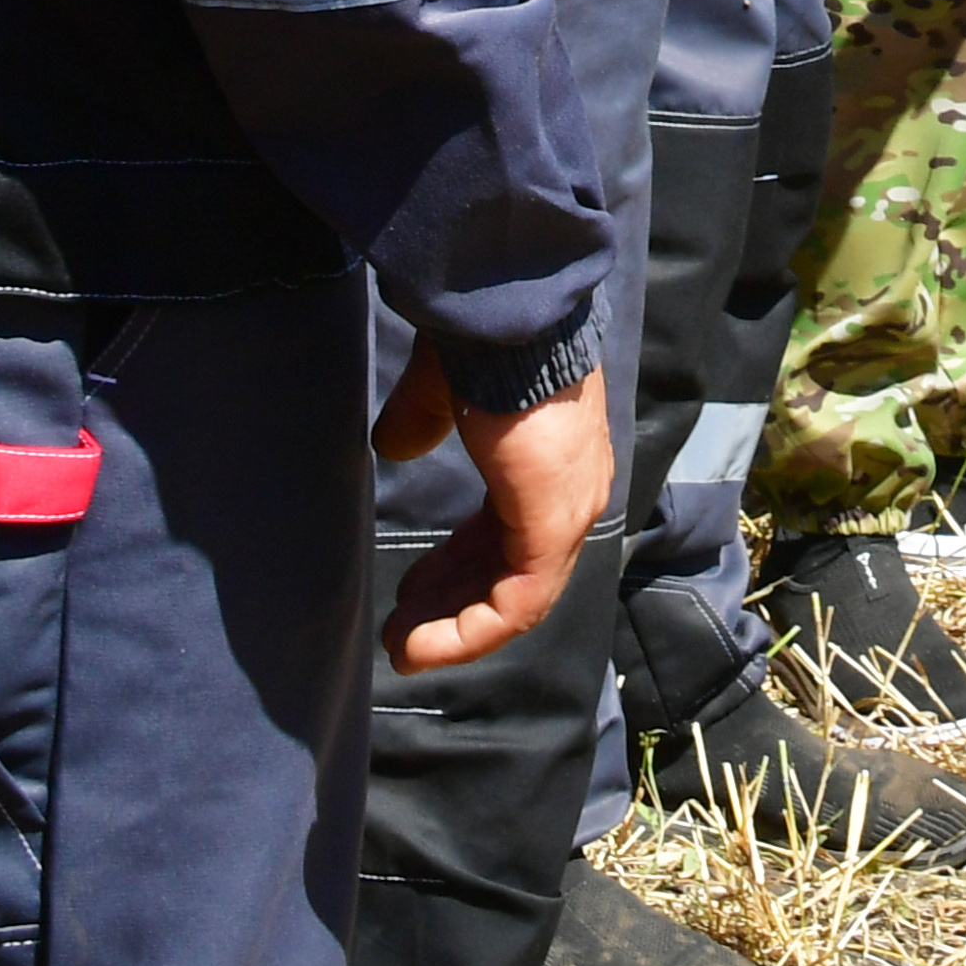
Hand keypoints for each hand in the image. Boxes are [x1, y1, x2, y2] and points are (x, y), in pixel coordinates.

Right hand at [373, 355, 611, 674]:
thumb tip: (394, 443)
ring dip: (455, 630)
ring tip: (402, 650)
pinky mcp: (553, 527)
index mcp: (550, 459)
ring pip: (514, 599)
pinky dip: (469, 632)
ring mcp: (567, 511)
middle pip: (511, 574)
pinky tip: (421, 645)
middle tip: (400, 631)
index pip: (509, 535)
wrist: (505, 315)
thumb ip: (423, 419)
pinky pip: (517, 604)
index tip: (410, 589)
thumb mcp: (444, 389)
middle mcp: (571, 491)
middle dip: (451, 606)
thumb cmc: (481, 338)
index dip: (457, 568)